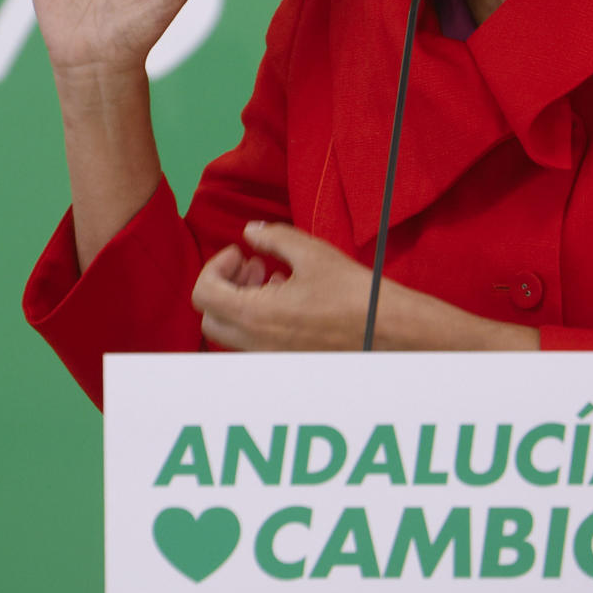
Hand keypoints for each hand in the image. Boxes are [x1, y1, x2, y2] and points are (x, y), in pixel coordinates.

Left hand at [191, 222, 373, 350]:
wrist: (389, 330)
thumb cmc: (353, 292)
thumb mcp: (310, 252)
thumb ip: (272, 238)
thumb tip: (250, 231)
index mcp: (256, 316)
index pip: (203, 293)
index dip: (216, 266)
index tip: (241, 252)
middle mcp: (257, 343)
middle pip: (210, 317)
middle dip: (223, 286)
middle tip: (251, 266)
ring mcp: (271, 356)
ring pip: (231, 332)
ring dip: (240, 301)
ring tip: (271, 277)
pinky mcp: (287, 361)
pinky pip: (254, 342)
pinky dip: (257, 318)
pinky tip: (287, 296)